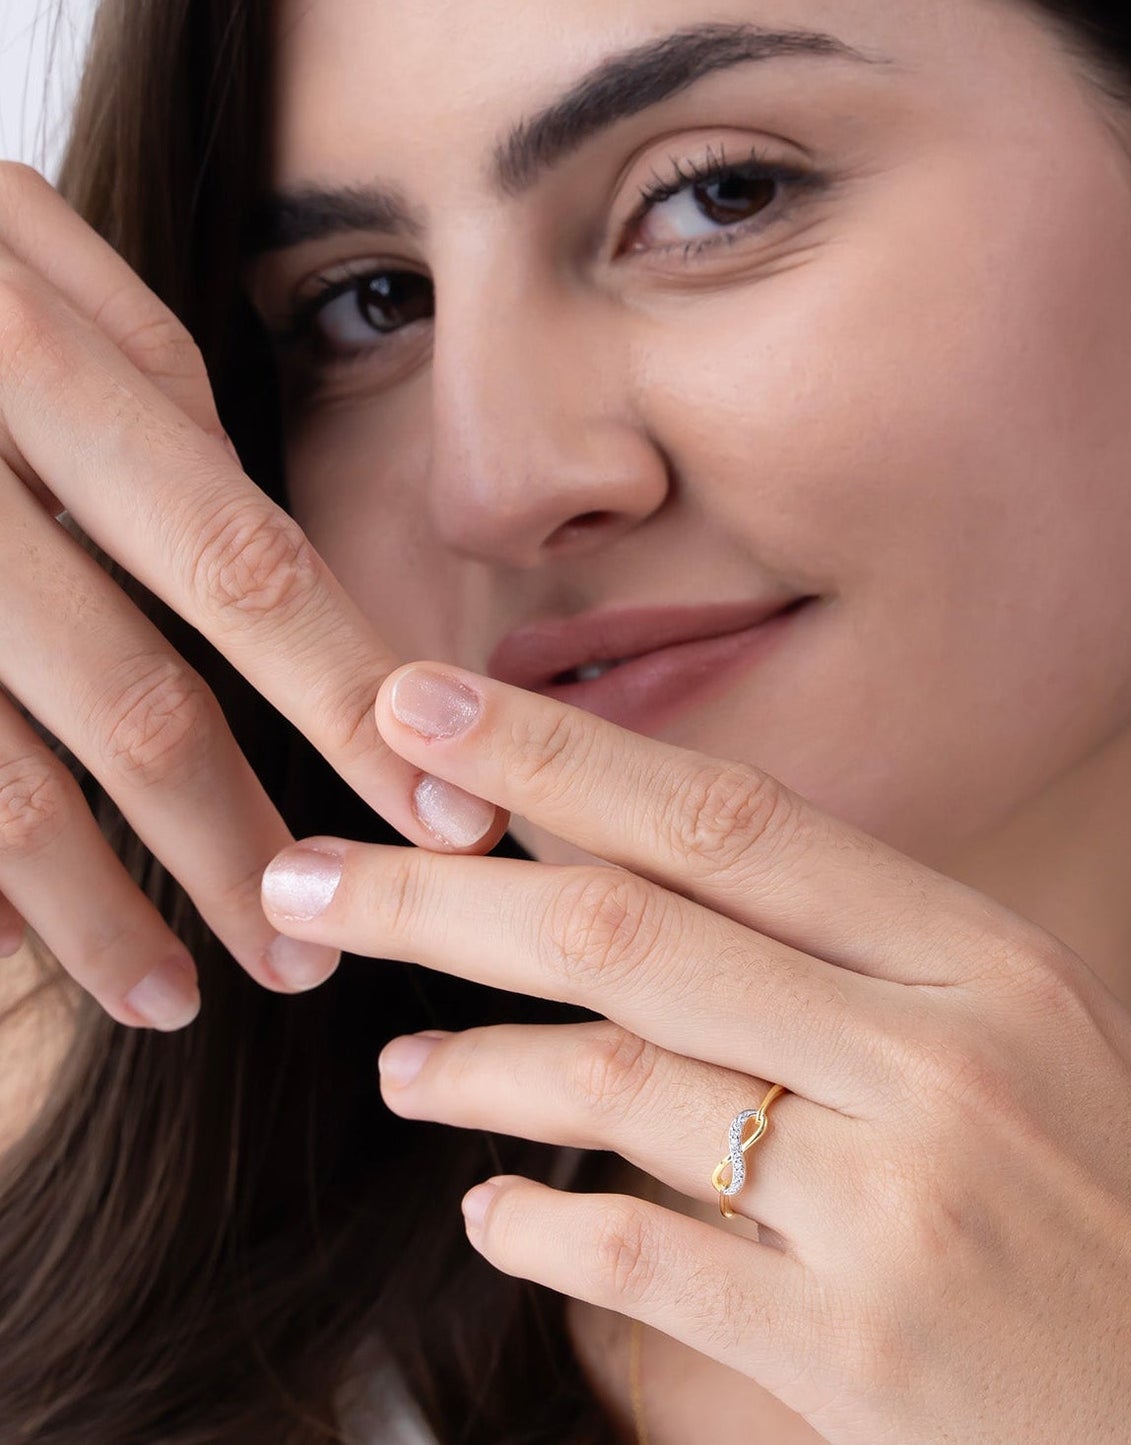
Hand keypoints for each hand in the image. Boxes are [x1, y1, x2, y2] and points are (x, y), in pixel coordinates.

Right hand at [0, 164, 500, 1028]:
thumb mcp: (24, 261)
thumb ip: (150, 388)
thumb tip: (267, 544)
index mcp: (35, 356)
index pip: (243, 566)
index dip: (352, 707)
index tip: (454, 821)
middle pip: (132, 704)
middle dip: (240, 846)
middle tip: (320, 961)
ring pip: (7, 785)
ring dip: (105, 911)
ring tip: (184, 998)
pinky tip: (31, 955)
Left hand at [261, 663, 1130, 1441]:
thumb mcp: (1024, 1022)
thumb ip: (854, 957)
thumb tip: (657, 896)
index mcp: (974, 952)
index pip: (726, 818)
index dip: (555, 756)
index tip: (418, 706)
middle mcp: (928, 1055)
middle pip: (629, 934)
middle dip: (440, 895)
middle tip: (310, 875)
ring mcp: (891, 1205)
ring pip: (617, 1090)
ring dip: (475, 1068)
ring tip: (394, 1060)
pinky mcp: (859, 1353)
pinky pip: (644, 1259)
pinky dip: (538, 1224)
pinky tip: (487, 1210)